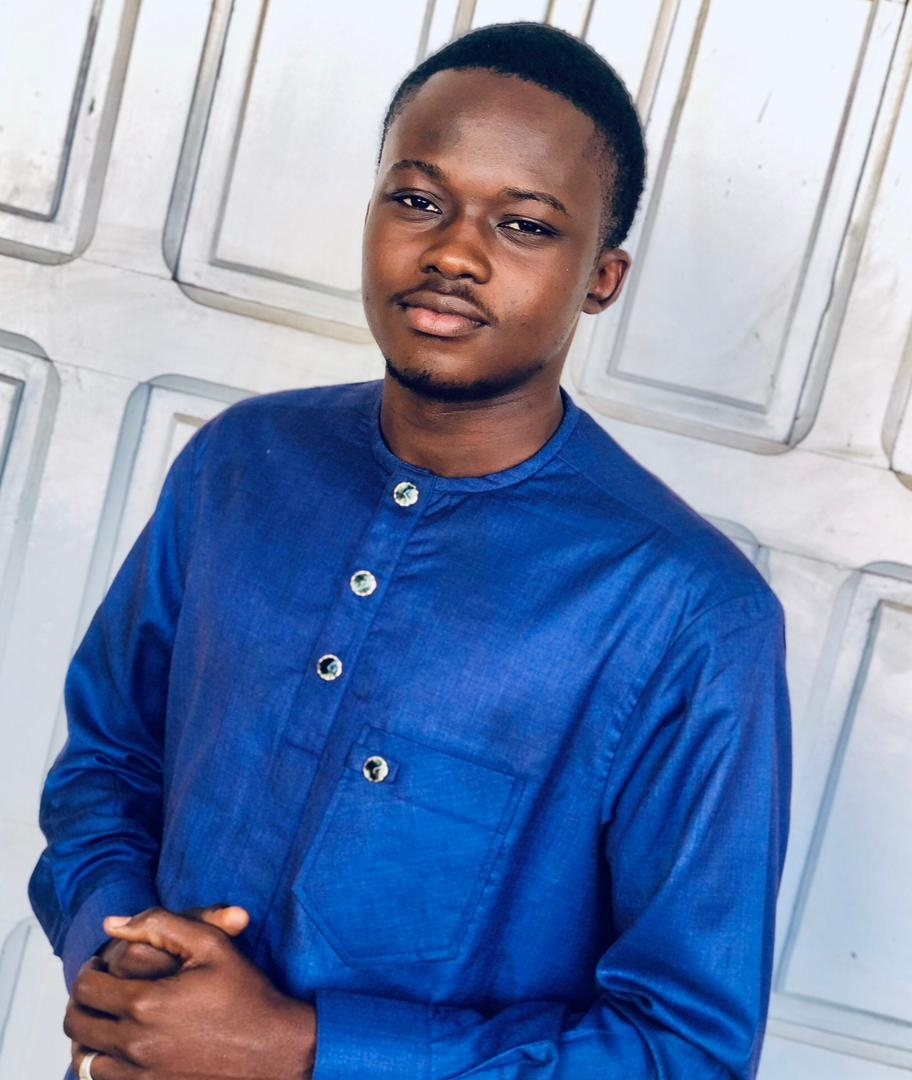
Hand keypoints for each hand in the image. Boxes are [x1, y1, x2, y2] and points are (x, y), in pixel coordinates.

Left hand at [66, 908, 314, 1078]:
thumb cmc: (245, 993)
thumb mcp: (210, 944)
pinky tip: (123, 1047)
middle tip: (98, 990)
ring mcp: (140, 1076)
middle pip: (78, 1025)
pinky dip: (105, 1064)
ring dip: (90, 1037)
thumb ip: (159, 923)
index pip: (86, 988)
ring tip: (108, 1020)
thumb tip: (111, 923)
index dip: (87, 971)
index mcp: (145, 1003)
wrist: (273, 1049)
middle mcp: (135, 1044)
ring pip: (85, 1060)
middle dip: (81, 1002)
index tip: (100, 965)